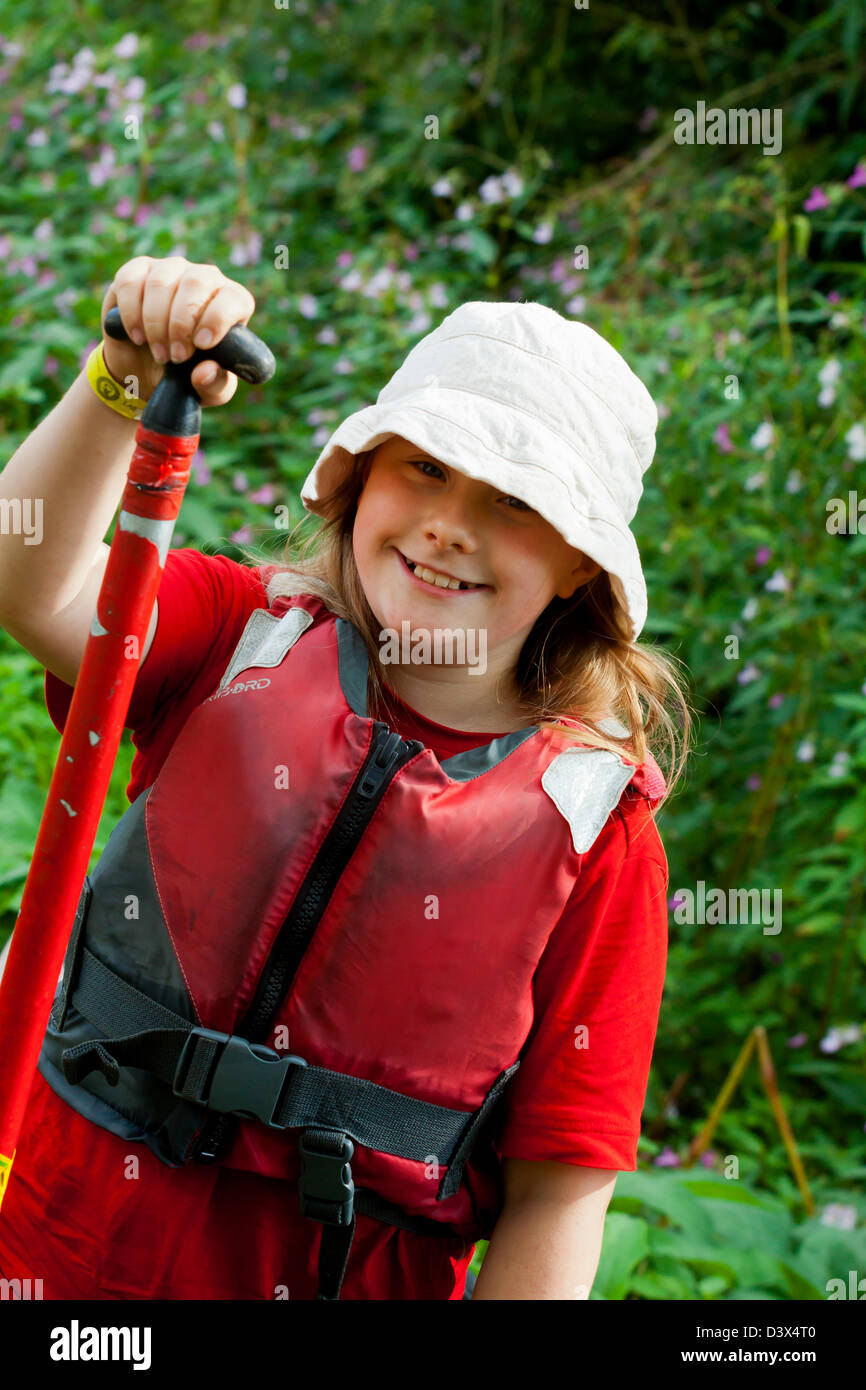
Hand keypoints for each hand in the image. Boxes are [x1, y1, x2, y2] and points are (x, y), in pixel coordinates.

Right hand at [99, 255, 256, 406]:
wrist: (146, 371)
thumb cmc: (187, 376)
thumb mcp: (208, 392)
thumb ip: (215, 385)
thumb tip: (205, 371)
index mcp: (231, 303)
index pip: (233, 297)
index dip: (217, 319)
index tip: (202, 346)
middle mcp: (204, 279)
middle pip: (196, 284)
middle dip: (181, 324)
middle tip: (176, 356)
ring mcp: (170, 270)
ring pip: (161, 282)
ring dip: (156, 323)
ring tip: (158, 353)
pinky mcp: (137, 271)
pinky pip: (131, 282)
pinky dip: (131, 312)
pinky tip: (135, 335)